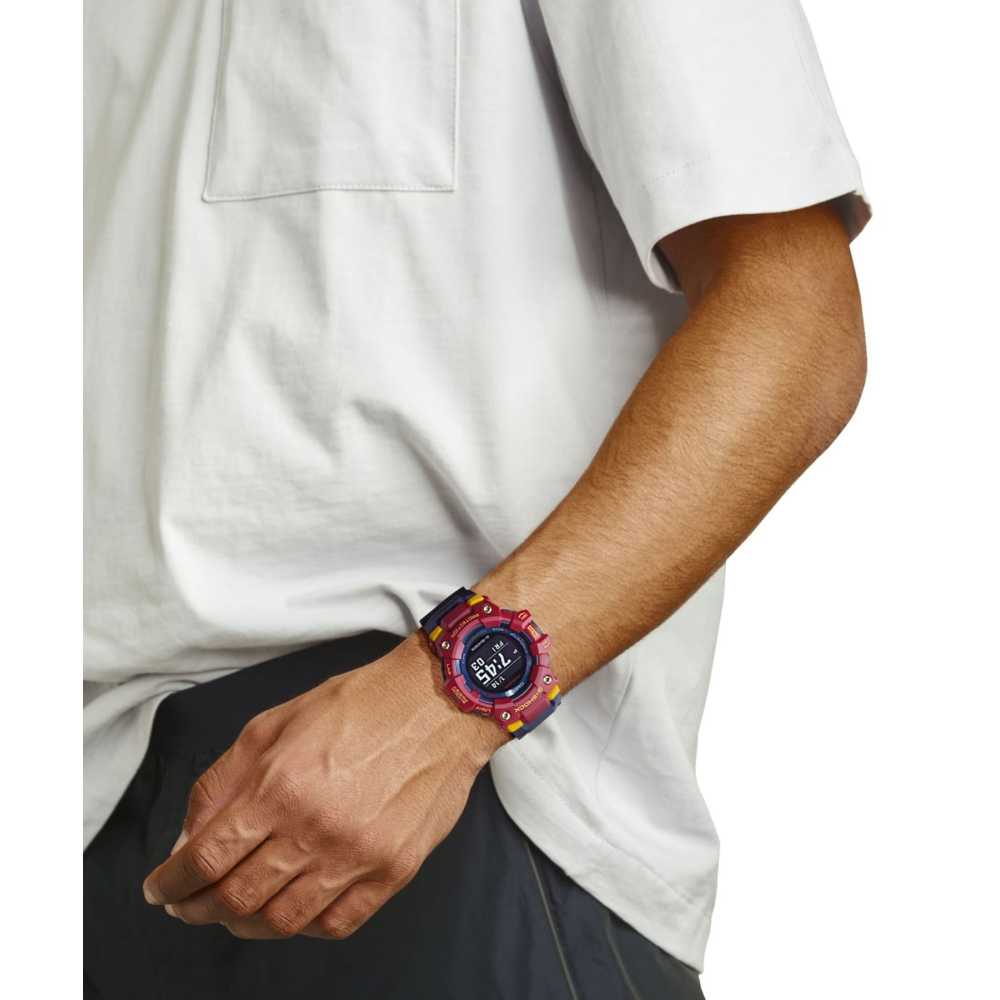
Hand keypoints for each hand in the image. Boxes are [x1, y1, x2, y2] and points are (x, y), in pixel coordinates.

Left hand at [141, 632, 504, 938]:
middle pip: (236, 899)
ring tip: (234, 912)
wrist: (436, 704)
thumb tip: (190, 838)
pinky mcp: (392, 871)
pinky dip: (303, 927)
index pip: (205, 860)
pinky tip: (291, 909)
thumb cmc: (357, 706)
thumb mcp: (273, 723)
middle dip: (197, 910)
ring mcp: (356, 856)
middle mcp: (314, 829)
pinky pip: (336, 924)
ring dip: (244, 925)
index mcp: (278, 787)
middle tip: (187, 905)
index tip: (159, 890)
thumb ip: (222, 782)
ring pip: (282, 922)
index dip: (171, 884)